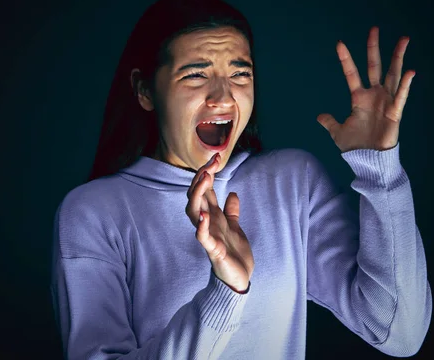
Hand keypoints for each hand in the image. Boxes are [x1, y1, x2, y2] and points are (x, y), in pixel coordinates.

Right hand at [185, 153, 253, 292]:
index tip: (216, 156)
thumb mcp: (235, 226)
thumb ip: (231, 211)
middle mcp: (207, 222)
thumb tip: (232, 193)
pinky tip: (204, 215)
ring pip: (194, 212)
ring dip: (198, 195)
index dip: (208, 172)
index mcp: (213, 215)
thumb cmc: (235, 253)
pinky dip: (201, 226)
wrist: (239, 278)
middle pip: (196, 195)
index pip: (205, 189)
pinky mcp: (213, 250)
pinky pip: (202, 237)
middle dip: (201, 178)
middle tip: (211, 163)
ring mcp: (208, 235)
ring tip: (205, 179)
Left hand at [317, 26, 415, 151]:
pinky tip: (410, 72)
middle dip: (373, 49)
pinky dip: (406, 85)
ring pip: (393, 74)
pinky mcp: (395, 112)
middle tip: (374, 30)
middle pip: (374, 66)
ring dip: (398, 58)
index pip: (352, 73)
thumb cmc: (355, 146)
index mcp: (359, 98)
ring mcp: (386, 101)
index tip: (339, 43)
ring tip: (403, 40)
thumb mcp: (338, 132)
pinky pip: (401, 97)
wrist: (367, 160)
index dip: (346, 59)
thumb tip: (320, 116)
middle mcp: (374, 95)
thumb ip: (330, 122)